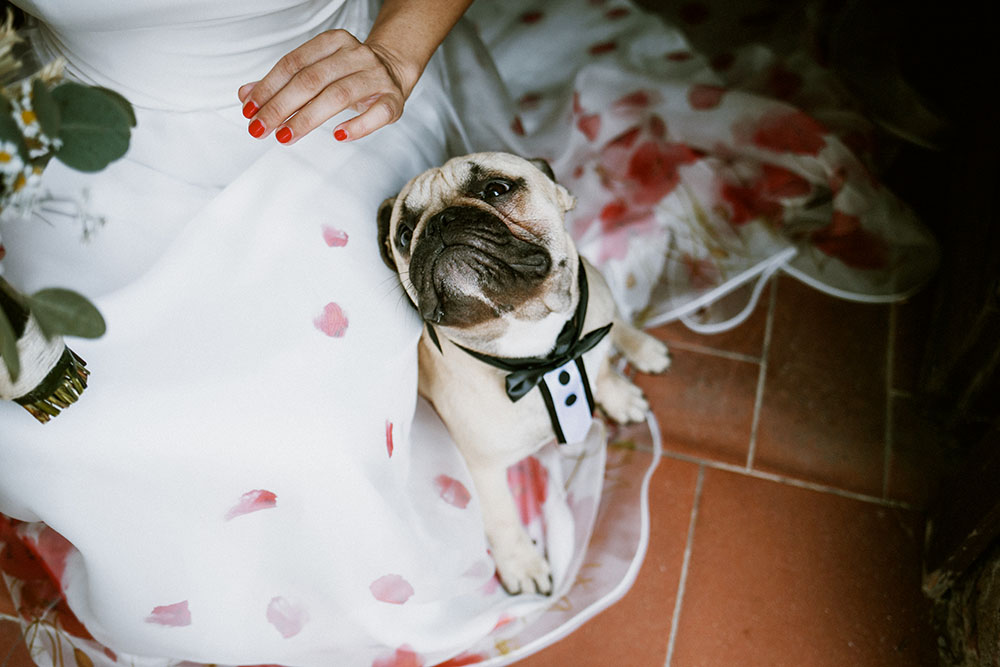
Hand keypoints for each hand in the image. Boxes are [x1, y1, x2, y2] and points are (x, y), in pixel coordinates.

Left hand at [239, 29, 415, 144]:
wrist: (394, 69)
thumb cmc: (348, 73)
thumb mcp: (316, 70)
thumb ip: (282, 83)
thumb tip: (246, 96)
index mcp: (333, 42)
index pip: (294, 64)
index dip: (269, 86)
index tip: (250, 109)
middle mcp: (356, 56)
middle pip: (312, 80)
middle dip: (281, 106)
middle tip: (261, 129)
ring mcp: (376, 77)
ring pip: (339, 95)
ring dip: (308, 118)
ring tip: (286, 135)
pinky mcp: (393, 100)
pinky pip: (377, 113)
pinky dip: (357, 126)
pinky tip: (338, 136)